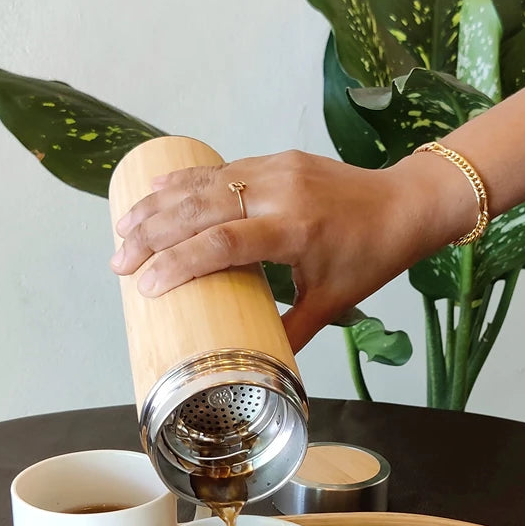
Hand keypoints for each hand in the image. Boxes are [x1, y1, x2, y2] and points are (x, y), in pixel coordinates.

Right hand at [110, 149, 471, 350]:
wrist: (406, 203)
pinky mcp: (275, 160)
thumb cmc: (372, 256)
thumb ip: (290, 332)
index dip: (180, 261)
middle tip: (118, 262)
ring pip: (204, 184)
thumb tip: (253, 365)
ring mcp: (276, 170)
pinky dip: (184, 182)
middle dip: (153, 234)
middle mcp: (281, 192)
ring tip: (122, 229)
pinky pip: (221, 169)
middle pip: (202, 209)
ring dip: (159, 205)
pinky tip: (154, 191)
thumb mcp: (333, 302)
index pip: (224, 242)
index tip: (145, 284)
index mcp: (296, 230)